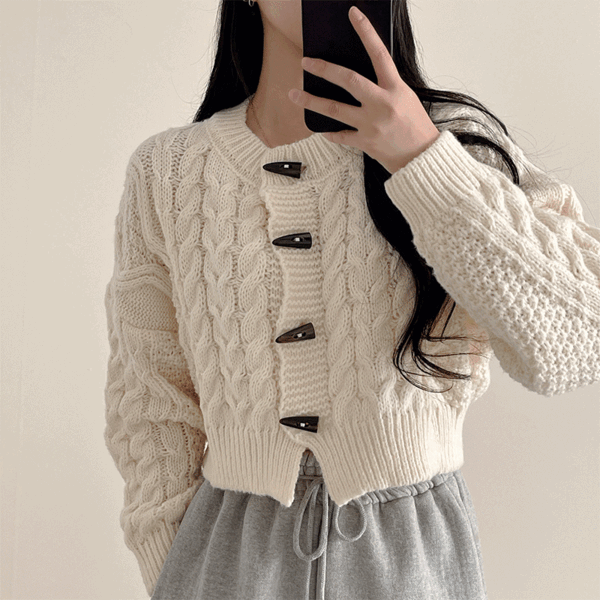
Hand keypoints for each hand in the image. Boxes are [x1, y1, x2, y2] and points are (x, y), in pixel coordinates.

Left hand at [289, 5, 439, 173]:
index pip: (379, 54)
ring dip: (311, 101)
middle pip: (348, 80)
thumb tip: (362, 76)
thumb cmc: (416, 126)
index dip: (366, 32)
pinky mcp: (365, 142)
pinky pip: (340, 135)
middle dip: (324, 69)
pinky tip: (320, 129)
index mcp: (395, 89)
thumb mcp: (406, 98)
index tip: (354, 15)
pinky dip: (329, 132)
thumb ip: (386, 86)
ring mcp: (371, 124)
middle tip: (306, 62)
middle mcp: (381, 104)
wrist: (422, 157)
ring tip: (293, 94)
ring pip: (334, 109)